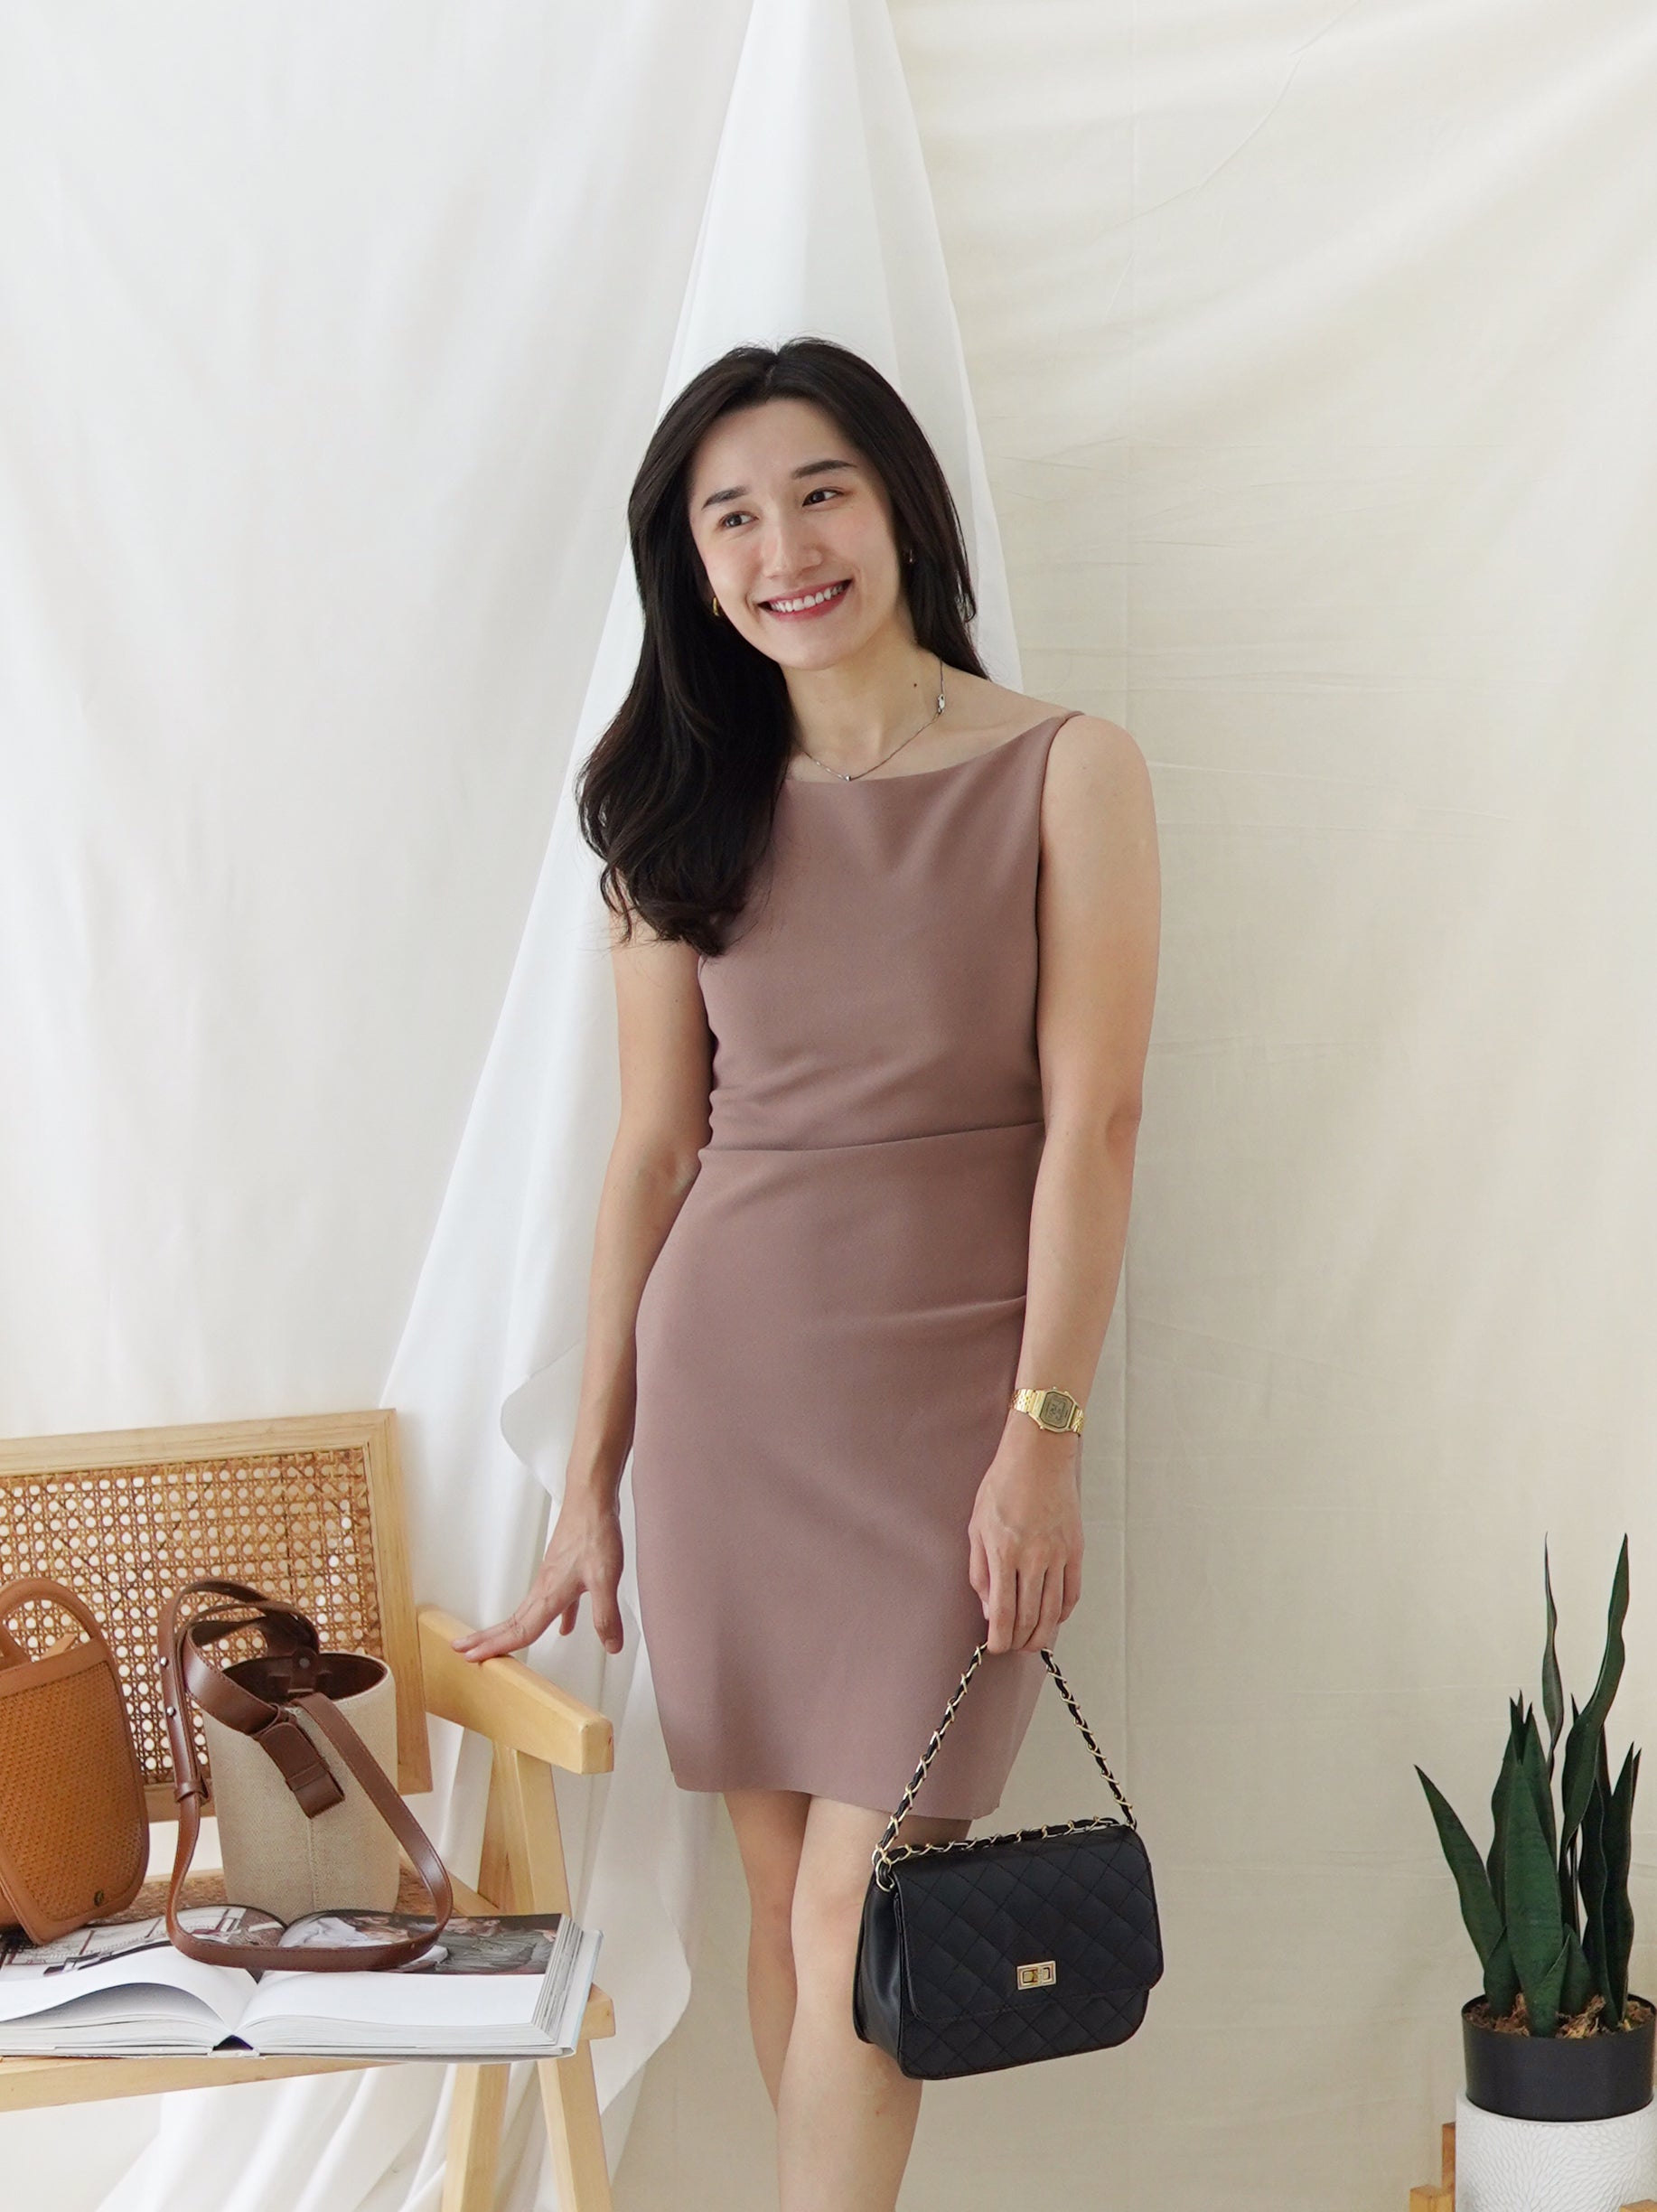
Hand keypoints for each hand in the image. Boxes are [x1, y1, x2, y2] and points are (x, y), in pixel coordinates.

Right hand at [452, 1497, 624, 1662]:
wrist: (592, 1498)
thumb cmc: (595, 1532)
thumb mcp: (606, 1579)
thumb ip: (606, 1616)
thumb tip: (611, 1647)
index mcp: (549, 1594)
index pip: (521, 1631)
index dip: (498, 1648)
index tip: (473, 1659)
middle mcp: (544, 1587)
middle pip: (513, 1622)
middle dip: (487, 1639)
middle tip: (463, 1652)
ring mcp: (552, 1578)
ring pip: (527, 1611)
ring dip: (510, 1629)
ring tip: (499, 1642)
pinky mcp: (563, 1569)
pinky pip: (554, 1601)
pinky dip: (556, 1617)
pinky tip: (565, 1626)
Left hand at [967, 1428, 1082, 1654]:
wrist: (1039, 1456)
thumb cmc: (1002, 1485)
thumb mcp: (976, 1526)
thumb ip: (979, 1571)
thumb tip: (988, 1609)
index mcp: (1004, 1552)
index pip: (1003, 1612)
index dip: (999, 1638)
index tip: (994, 1647)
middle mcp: (1033, 1558)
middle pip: (1029, 1617)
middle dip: (1018, 1641)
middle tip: (1012, 1648)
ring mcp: (1058, 1555)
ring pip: (1053, 1611)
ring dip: (1041, 1634)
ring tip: (1031, 1643)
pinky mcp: (1075, 1549)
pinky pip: (1072, 1592)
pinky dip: (1063, 1613)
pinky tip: (1053, 1618)